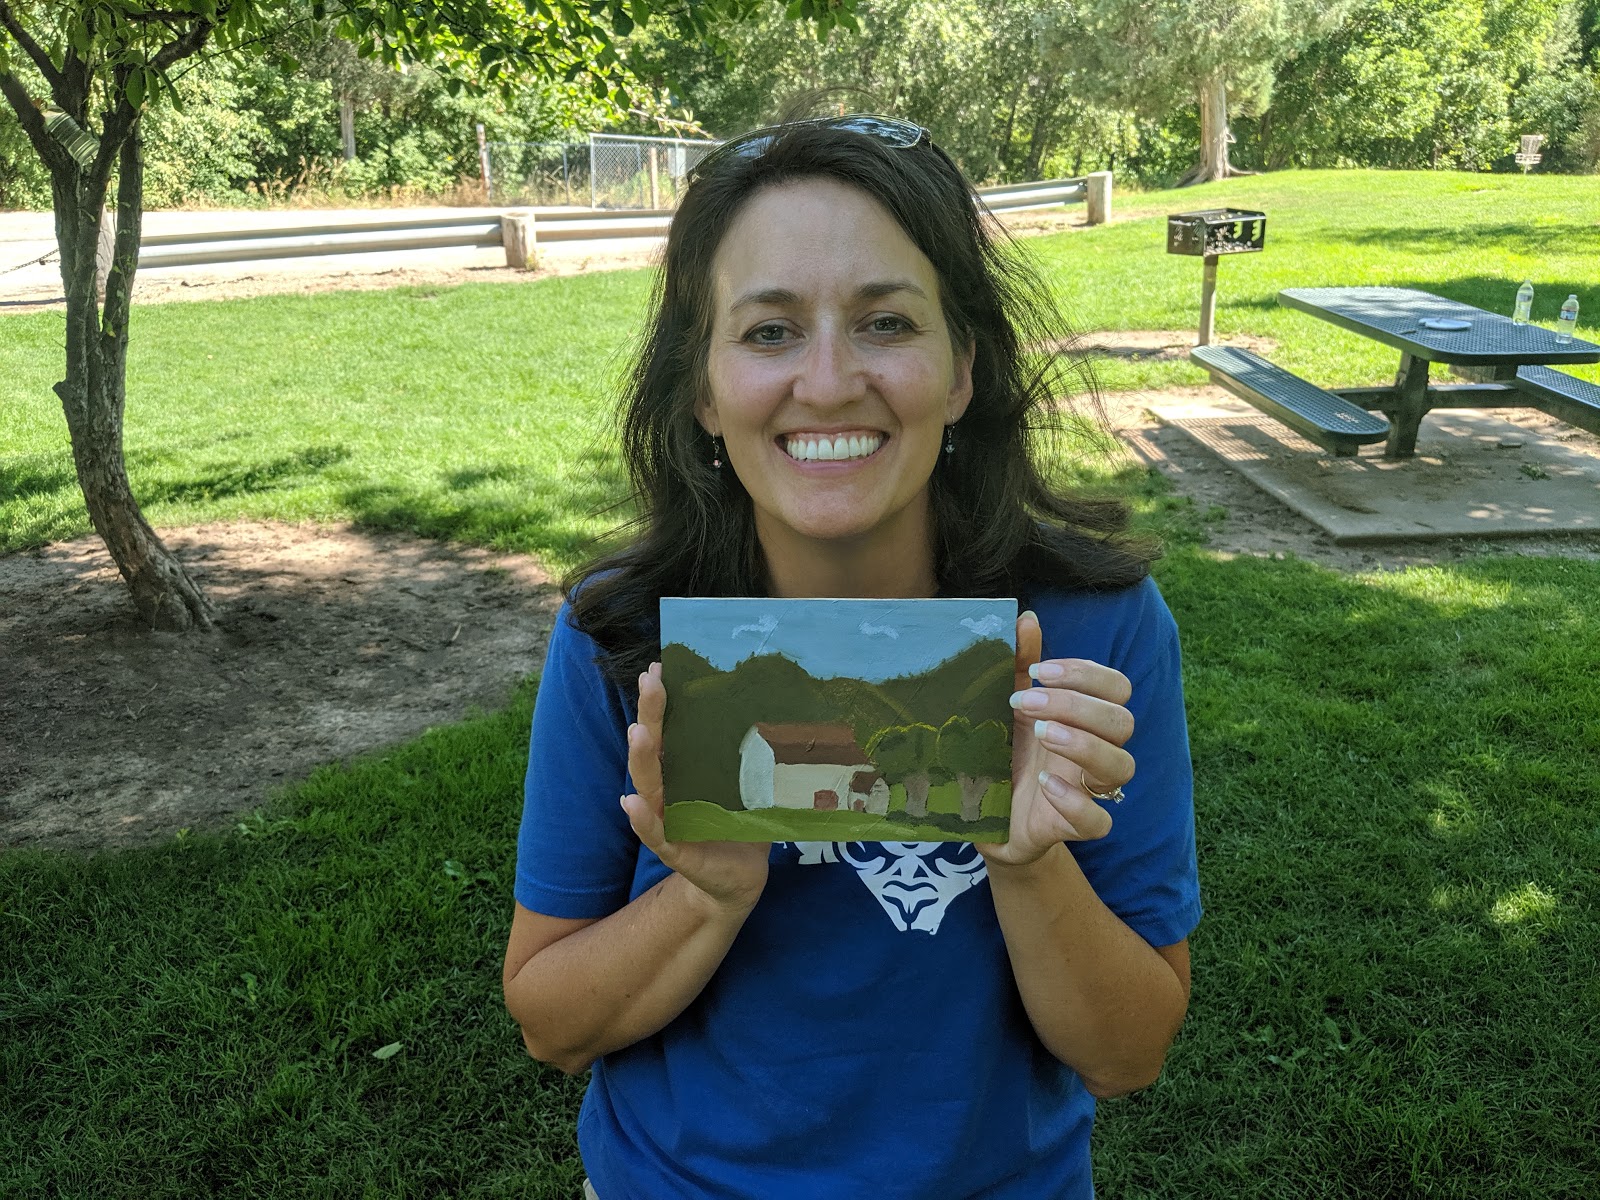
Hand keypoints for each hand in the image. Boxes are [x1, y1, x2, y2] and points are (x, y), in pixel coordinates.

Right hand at [620, 663, 770, 914]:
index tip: (658, 668)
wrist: (743, 877)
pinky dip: (642, 819)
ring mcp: (666, 821)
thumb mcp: (750, 783)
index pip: (668, 731)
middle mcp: (667, 792)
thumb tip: (781, 706)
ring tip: (639, 732)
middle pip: (652, 750)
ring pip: (648, 787)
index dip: (661, 702)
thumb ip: (756, 753)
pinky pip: (655, 835)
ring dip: (641, 759)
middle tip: (649, 681)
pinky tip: (631, 802)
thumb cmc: (742, 823)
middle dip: (649, 714)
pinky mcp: (675, 852)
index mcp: (683, 773)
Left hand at [979, 611, 1134, 867]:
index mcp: (1084, 718)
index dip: (1086, 674)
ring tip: (1042, 734)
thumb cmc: (1004, 752)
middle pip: (1122, 721)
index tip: (1039, 671)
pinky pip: (1098, 821)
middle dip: (1076, 705)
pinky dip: (1076, 801)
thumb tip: (1027, 619)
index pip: (1117, 687)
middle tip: (1024, 701)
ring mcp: (1089, 790)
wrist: (983, 814)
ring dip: (1084, 744)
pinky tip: (1045, 784)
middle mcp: (1095, 751)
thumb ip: (1018, 664)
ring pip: (1122, 766)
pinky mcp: (1073, 827)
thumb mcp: (1006, 706)